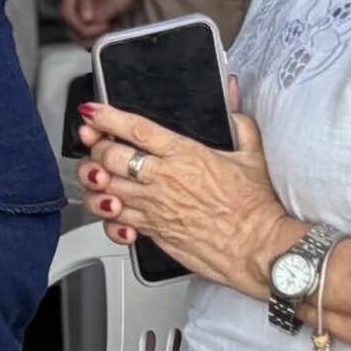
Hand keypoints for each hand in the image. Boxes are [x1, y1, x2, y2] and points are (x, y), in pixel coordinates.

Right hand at [60, 0, 111, 44]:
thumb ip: (85, 2)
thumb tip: (88, 18)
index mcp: (67, 13)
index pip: (82, 31)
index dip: (97, 31)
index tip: (110, 25)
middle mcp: (67, 21)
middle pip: (82, 40)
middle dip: (99, 37)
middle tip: (114, 28)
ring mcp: (72, 23)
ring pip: (85, 40)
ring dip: (99, 37)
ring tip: (113, 28)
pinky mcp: (78, 22)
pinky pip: (87, 35)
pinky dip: (97, 34)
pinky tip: (109, 26)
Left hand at [76, 79, 287, 294]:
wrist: (259, 249)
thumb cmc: (256, 208)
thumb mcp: (252, 156)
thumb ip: (238, 124)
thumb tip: (232, 102)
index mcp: (184, 154)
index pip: (135, 129)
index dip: (106, 118)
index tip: (91, 111)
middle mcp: (163, 179)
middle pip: (109, 157)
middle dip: (95, 147)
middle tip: (94, 143)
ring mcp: (154, 207)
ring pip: (104, 190)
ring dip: (94, 182)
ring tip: (97, 175)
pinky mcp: (153, 232)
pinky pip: (115, 222)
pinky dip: (108, 214)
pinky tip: (113, 208)